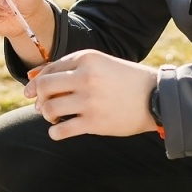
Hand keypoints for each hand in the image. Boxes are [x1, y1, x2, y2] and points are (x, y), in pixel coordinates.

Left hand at [25, 50, 159, 140]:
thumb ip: (71, 68)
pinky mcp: (94, 122)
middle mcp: (85, 77)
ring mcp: (89, 100)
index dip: (37, 82)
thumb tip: (34, 77)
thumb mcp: (101, 64)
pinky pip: (61, 130)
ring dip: (47, 114)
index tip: (33, 92)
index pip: (49, 69)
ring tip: (55, 117)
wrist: (157, 97)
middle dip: (38, 98)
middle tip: (42, 106)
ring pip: (49, 108)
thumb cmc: (127, 80)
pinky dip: (55, 132)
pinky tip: (59, 131)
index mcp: (86, 59)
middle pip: (44, 87)